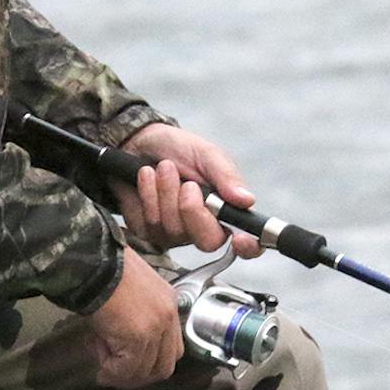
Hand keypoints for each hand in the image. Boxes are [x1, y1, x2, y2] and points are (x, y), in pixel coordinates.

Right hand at [88, 245, 184, 388]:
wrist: (94, 262)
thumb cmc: (105, 271)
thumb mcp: (131, 291)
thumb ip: (138, 316)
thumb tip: (123, 344)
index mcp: (169, 302)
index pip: (172, 348)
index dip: (150, 361)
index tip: (127, 362)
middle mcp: (169, 316)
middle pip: (164, 366)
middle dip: (138, 374)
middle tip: (115, 370)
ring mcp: (156, 328)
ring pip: (145, 371)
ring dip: (120, 371)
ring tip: (100, 355)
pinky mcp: (139, 337)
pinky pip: (127, 369)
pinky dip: (111, 369)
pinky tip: (97, 350)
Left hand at [111, 124, 262, 257]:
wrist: (139, 142)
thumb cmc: (179, 149)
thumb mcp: (206, 154)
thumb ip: (226, 176)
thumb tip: (247, 201)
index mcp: (226, 210)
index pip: (248, 243)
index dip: (249, 248)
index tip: (240, 239)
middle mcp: (204, 228)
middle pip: (208, 241)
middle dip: (193, 210)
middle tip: (186, 183)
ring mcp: (176, 234)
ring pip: (175, 229)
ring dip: (167, 192)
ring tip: (164, 167)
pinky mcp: (149, 232)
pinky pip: (150, 223)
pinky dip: (148, 194)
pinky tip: (147, 176)